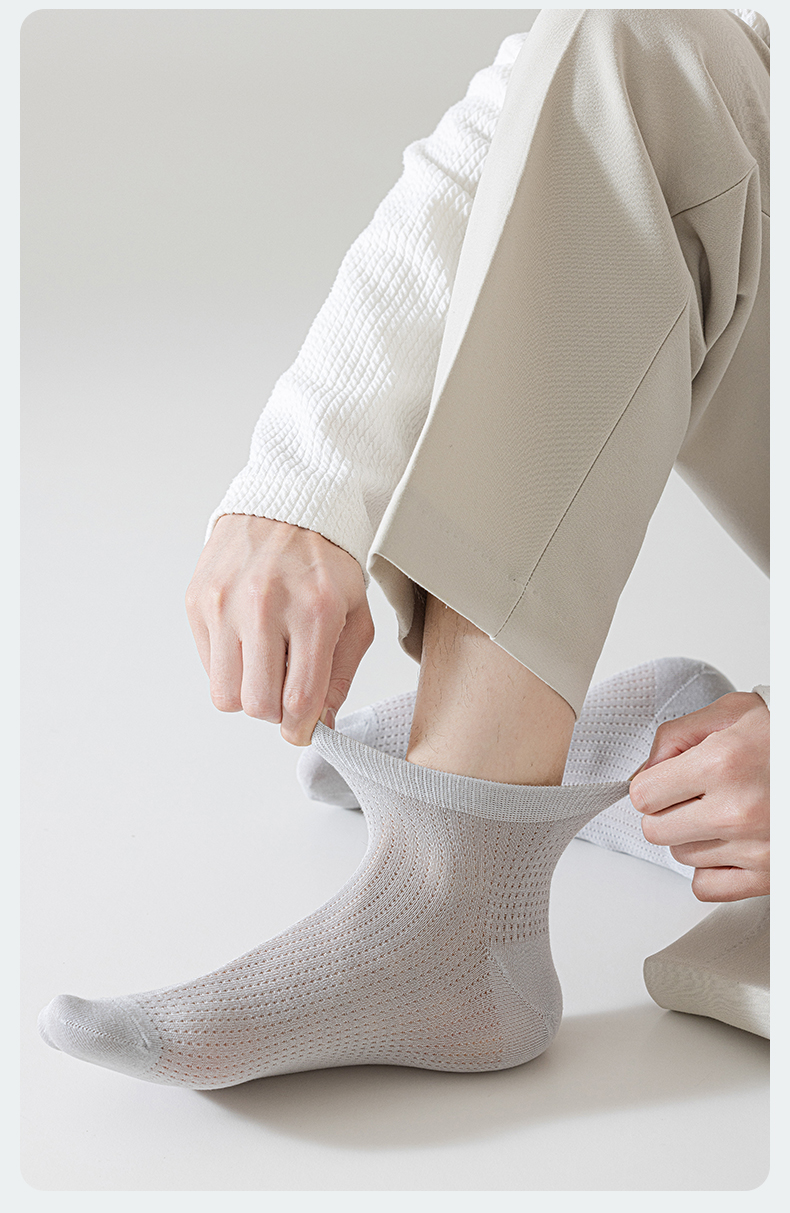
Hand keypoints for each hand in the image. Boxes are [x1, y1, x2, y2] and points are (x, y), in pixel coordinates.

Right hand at [185, 514, 373, 744]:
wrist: (286, 505)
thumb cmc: (325, 562)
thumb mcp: (354, 614)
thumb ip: (340, 673)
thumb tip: (319, 722)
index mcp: (315, 610)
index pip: (299, 698)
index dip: (301, 728)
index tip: (302, 729)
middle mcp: (265, 605)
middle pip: (257, 704)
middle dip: (274, 711)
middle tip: (285, 689)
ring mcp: (225, 602)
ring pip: (224, 692)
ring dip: (247, 691)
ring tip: (265, 664)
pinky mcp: (198, 600)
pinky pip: (208, 664)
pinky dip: (228, 663)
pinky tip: (247, 638)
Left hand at [629, 692, 768, 901]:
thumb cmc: (786, 740)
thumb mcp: (733, 713)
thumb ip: (676, 736)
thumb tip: (645, 770)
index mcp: (722, 763)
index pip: (643, 794)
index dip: (652, 784)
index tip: (667, 780)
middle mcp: (736, 811)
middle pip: (655, 830)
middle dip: (668, 810)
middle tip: (694, 795)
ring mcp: (753, 848)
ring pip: (681, 856)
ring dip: (693, 836)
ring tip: (724, 811)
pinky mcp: (768, 876)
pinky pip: (706, 887)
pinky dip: (711, 868)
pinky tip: (728, 843)